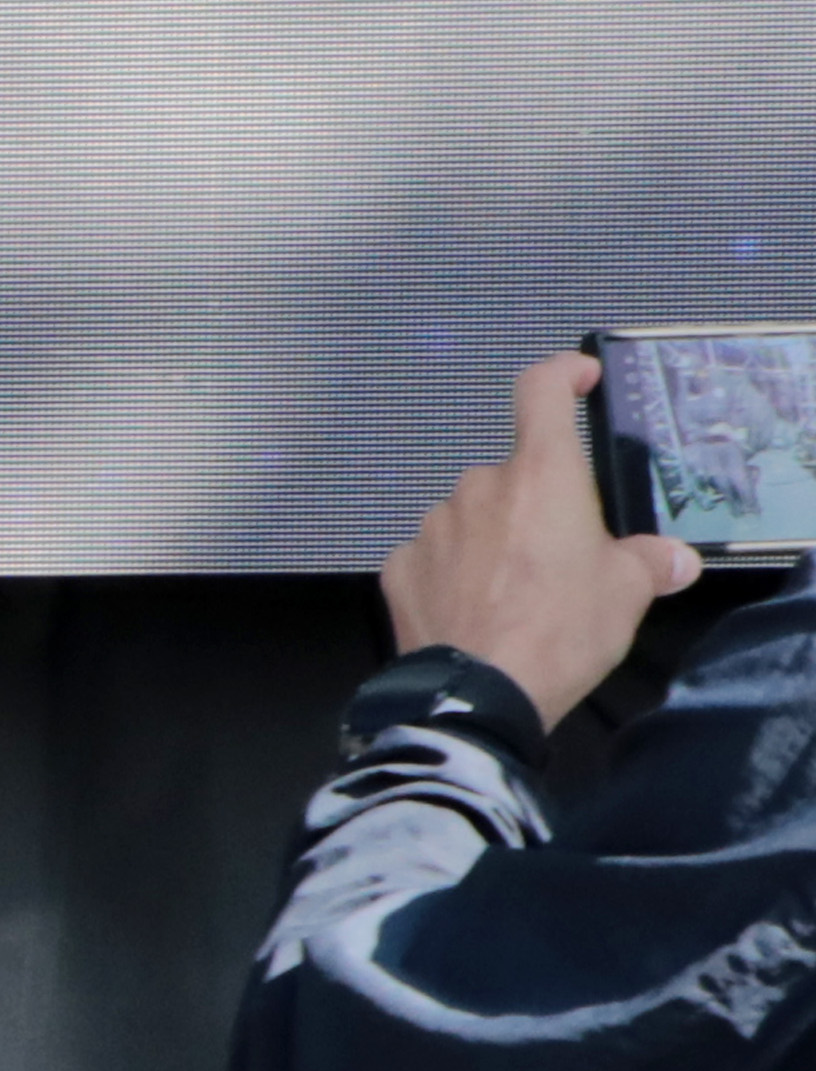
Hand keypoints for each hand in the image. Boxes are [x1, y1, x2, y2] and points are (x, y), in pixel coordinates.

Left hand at [378, 356, 695, 731]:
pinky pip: (433, 557)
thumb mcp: (628, 593)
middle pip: (512, 476)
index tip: (576, 378)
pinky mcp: (397, 569)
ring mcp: (431, 527)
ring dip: (492, 540)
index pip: (541, 392)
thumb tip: (672, 559)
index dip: (561, 375)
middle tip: (560, 558)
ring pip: (471, 518)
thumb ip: (649, 562)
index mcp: (541, 475)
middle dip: (535, 507)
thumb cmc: (563, 630)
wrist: (479, 695)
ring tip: (515, 595)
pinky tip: (471, 611)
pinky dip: (452, 573)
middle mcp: (478, 486)